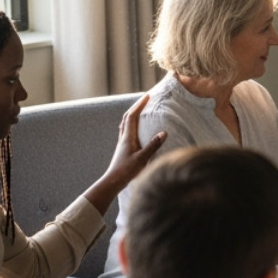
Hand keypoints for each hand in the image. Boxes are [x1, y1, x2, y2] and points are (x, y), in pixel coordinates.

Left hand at [83, 95, 167, 214]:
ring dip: (132, 114)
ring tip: (140, 110)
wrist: (113, 181)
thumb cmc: (126, 171)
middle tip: (145, 100)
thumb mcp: (142, 158)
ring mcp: (122, 143)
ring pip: (126, 124)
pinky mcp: (123, 149)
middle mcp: (123, 138)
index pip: (132, 116)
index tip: (147, 96)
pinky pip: (127, 131)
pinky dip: (132, 124)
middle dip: (136, 107)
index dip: (139, 105)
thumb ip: (153, 145)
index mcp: (127, 137)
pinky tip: (136, 129)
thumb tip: (164, 132)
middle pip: (127, 117)